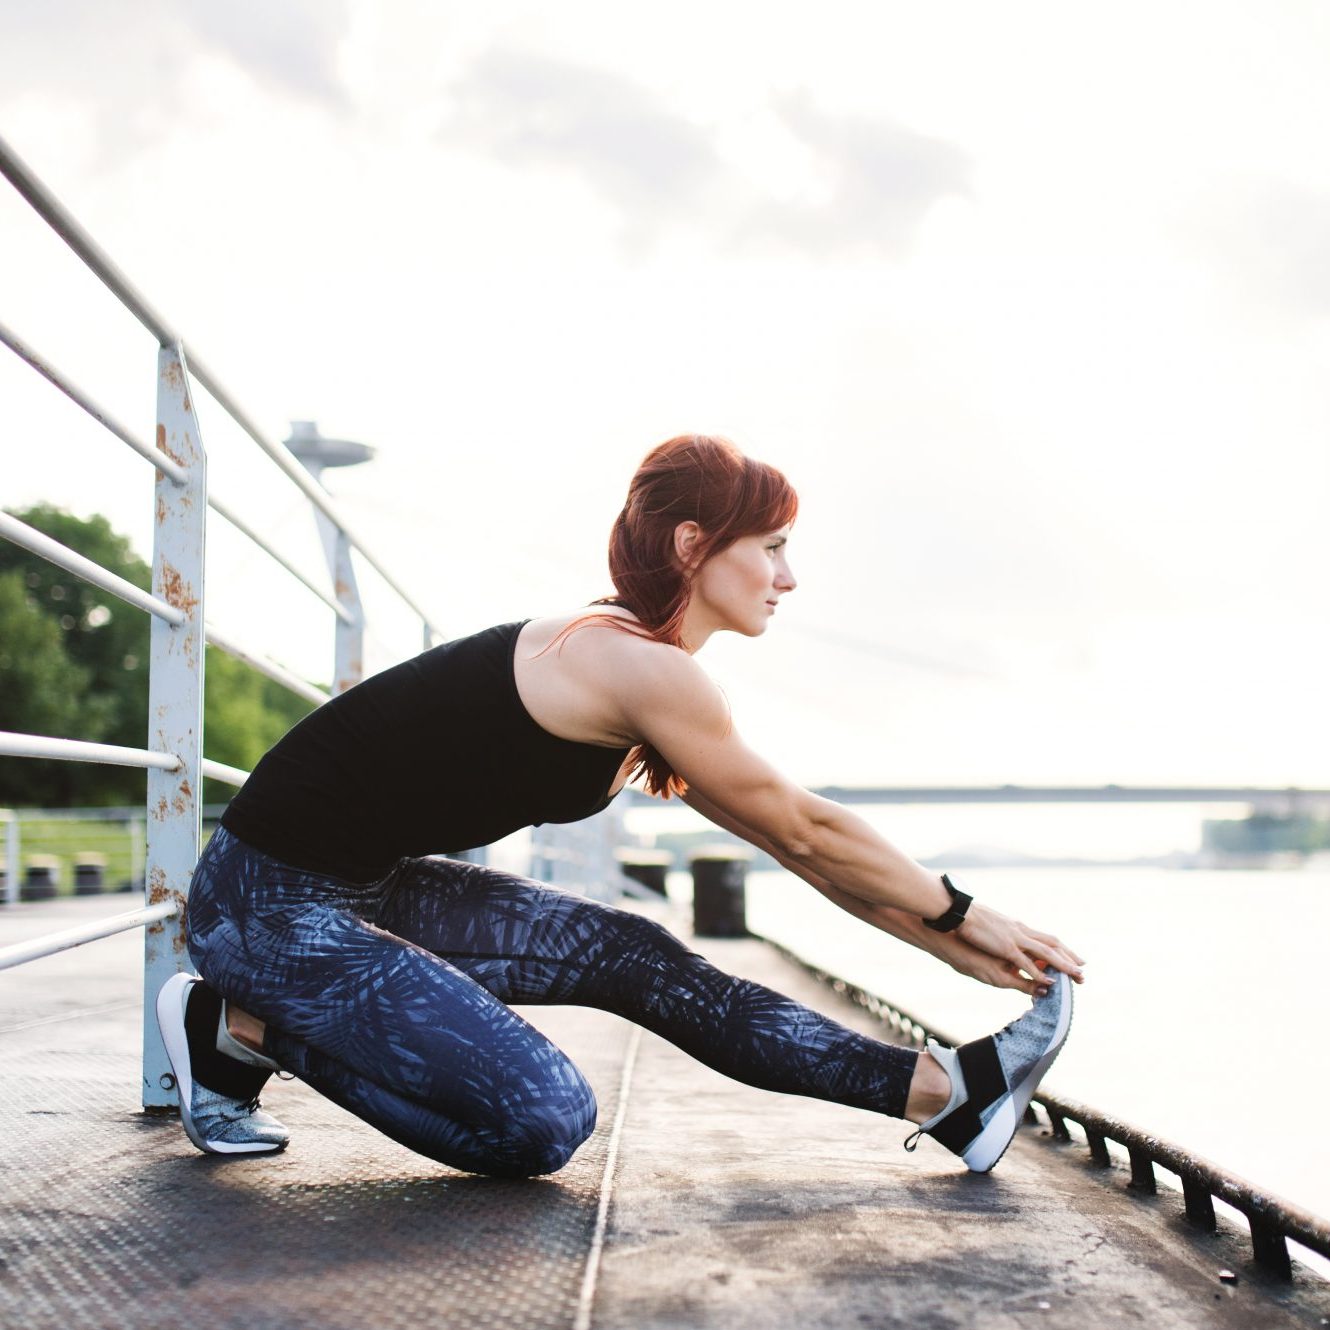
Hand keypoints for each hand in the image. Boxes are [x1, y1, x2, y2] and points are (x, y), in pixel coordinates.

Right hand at [948, 902, 1084, 995]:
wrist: (961, 912)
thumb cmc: (973, 918)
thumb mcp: (995, 925)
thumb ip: (1006, 932)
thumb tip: (1009, 936)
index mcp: (1019, 927)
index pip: (1047, 938)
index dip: (1062, 948)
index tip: (1075, 957)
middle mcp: (1022, 931)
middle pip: (1052, 944)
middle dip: (1069, 957)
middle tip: (1083, 970)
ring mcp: (1015, 939)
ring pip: (1046, 953)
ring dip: (1063, 965)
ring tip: (1077, 976)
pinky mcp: (1006, 947)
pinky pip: (1027, 962)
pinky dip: (1039, 972)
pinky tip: (1050, 980)